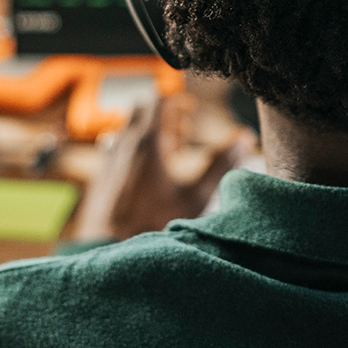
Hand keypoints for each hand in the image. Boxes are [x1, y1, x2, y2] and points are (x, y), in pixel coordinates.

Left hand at [73, 94, 253, 241]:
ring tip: (169, 157)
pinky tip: (147, 176)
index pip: (158, 99)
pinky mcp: (101, 174)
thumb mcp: (196, 196)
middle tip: (182, 134)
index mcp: (149, 142)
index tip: (191, 112)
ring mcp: (109, 158)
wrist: (109, 248)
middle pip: (141, 109)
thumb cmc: (154, 223)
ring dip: (149, 134)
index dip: (177, 101)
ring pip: (128, 129)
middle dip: (162, 115)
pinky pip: (117, 148)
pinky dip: (134, 150)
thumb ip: (221, 163)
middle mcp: (125, 143)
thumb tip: (245, 137)